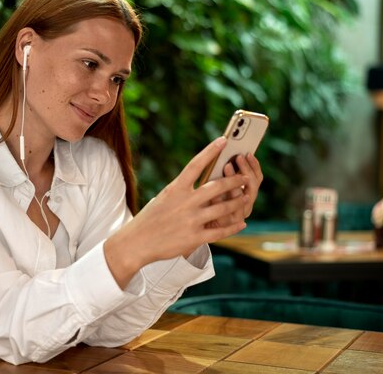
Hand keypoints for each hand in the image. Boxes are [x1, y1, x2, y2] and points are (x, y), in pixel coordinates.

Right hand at [104, 137, 249, 287]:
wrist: (136, 242)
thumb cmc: (150, 218)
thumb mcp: (164, 198)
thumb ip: (182, 191)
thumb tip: (202, 184)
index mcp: (175, 188)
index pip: (196, 164)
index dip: (211, 150)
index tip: (223, 140)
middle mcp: (185, 202)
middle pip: (217, 186)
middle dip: (235, 181)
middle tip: (245, 177)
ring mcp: (191, 220)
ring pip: (223, 208)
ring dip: (238, 202)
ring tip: (246, 197)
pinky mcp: (194, 237)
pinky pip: (220, 231)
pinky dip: (233, 227)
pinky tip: (241, 223)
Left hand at [206, 152, 262, 228]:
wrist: (193, 227)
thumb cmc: (204, 201)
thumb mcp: (214, 185)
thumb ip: (222, 172)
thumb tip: (222, 148)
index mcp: (246, 193)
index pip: (257, 178)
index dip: (254, 165)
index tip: (247, 153)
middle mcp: (246, 205)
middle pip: (253, 187)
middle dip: (246, 170)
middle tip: (237, 157)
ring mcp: (238, 217)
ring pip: (244, 200)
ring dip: (235, 182)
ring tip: (226, 167)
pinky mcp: (226, 227)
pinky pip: (228, 213)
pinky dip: (222, 200)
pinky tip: (215, 190)